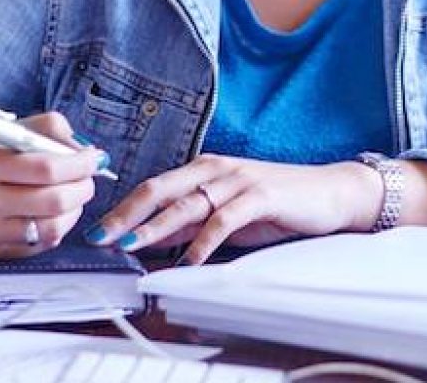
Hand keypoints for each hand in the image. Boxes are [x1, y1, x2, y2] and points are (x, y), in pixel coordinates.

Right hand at [0, 112, 103, 259]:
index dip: (79, 162)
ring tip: (73, 195)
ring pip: (53, 228)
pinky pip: (40, 245)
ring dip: (75, 210)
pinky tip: (54, 214)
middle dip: (84, 186)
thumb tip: (81, 144)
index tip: (93, 156)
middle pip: (55, 200)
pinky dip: (57, 228)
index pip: (45, 166)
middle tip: (88, 176)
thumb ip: (36, 132)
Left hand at [90, 155, 380, 265]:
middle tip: (100, 236)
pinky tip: (190, 259)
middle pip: (160, 189)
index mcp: (204, 168)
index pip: (154, 186)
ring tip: (132, 245)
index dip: (123, 207)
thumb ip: (190, 222)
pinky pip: (225, 219)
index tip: (98, 229)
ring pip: (187, 203)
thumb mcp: (226, 214)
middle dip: (126, 214)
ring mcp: (238, 180)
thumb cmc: (277, 204)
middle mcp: (216, 169)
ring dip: (156, 227)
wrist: (329, 192)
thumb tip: (149, 238)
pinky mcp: (261, 196)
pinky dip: (204, 241)